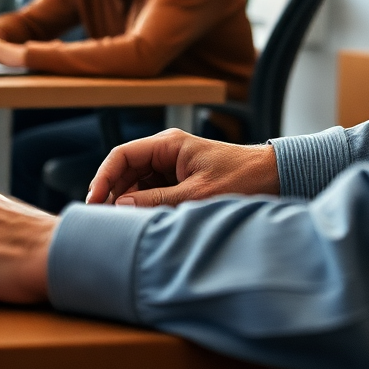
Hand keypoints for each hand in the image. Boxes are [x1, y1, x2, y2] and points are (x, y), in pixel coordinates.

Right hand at [86, 128, 279, 207]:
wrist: (274, 177)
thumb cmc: (241, 178)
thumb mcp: (196, 194)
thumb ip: (156, 200)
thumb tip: (120, 205)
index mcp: (168, 144)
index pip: (121, 155)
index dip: (103, 177)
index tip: (93, 201)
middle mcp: (166, 151)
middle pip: (125, 170)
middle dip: (112, 193)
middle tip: (102, 219)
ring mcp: (172, 166)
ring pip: (137, 183)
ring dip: (128, 201)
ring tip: (122, 223)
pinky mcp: (179, 180)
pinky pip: (152, 191)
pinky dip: (144, 205)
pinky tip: (142, 221)